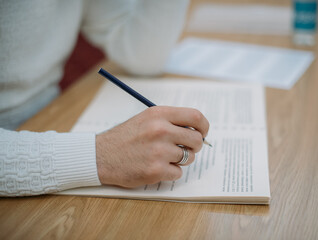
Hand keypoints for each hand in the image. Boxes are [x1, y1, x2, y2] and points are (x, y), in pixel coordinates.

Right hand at [95, 106, 209, 187]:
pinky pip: (178, 173)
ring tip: (164, 157)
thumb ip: (171, 122)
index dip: (204, 127)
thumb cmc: (126, 137)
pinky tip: (156, 167)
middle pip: (196, 140)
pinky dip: (170, 172)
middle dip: (194, 147)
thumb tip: (198, 131)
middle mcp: (161, 130)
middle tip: (185, 149)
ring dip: (180, 160)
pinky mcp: (156, 170)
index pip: (196, 117)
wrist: (101, 156)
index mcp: (159, 114)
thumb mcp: (147, 119)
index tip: (202, 133)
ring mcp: (159, 151)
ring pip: (188, 158)